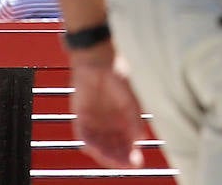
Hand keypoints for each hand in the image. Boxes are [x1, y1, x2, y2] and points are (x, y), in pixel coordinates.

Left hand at [70, 48, 146, 169]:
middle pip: (115, 146)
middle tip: (129, 165)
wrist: (97, 57)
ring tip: (115, 161)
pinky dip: (91, 144)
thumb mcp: (129, 94)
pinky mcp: (81, 117)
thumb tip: (140, 137)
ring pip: (100, 145)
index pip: (128, 140)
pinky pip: (84, 136)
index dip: (132, 152)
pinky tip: (98, 150)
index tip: (138, 161)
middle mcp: (110, 121)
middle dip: (121, 157)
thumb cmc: (118, 70)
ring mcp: (95, 120)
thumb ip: (134, 115)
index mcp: (124, 115)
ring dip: (108, 154)